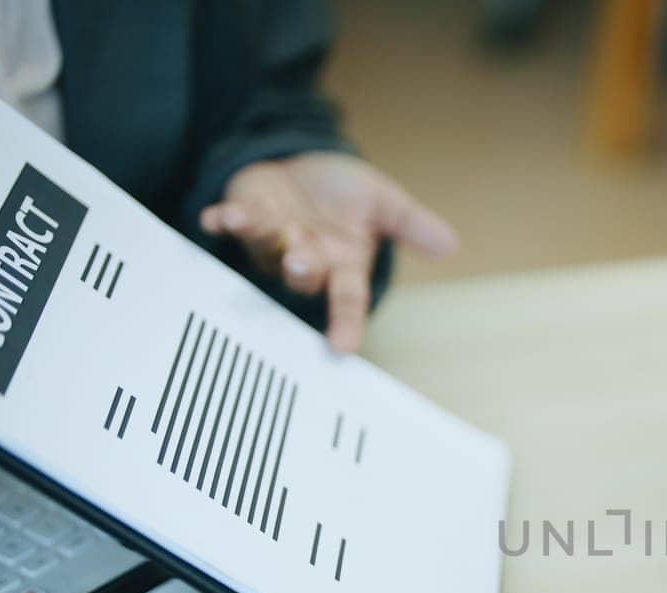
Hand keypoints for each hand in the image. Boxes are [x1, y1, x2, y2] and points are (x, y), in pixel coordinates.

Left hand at [200, 152, 457, 351]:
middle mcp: (306, 259)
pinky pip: (233, 223)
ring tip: (267, 223)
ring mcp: (272, 241)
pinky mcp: (245, 216)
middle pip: (304, 275)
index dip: (347, 323)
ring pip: (266, 249)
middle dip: (303, 267)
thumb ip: (411, 224)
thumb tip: (450, 245)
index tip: (344, 347)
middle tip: (303, 259)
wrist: (300, 170)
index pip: (348, 299)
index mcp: (343, 265)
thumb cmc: (343, 195)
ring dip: (265, 239)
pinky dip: (225, 221)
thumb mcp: (384, 202)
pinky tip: (215, 219)